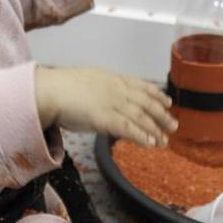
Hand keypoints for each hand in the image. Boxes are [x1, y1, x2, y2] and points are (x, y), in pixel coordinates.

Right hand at [35, 65, 176, 146]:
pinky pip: (129, 128)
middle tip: (173, 126)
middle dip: (162, 115)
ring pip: (141, 117)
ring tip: (164, 141)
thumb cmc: (61, 88)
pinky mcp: (105, 118)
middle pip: (146, 103)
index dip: (157, 94)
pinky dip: (142, 136)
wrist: (49, 91)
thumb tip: (105, 99)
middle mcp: (117, 89)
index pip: (141, 85)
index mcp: (112, 79)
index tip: (167, 101)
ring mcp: (112, 103)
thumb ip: (101, 90)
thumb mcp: (87, 82)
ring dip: (155, 129)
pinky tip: (151, 144)